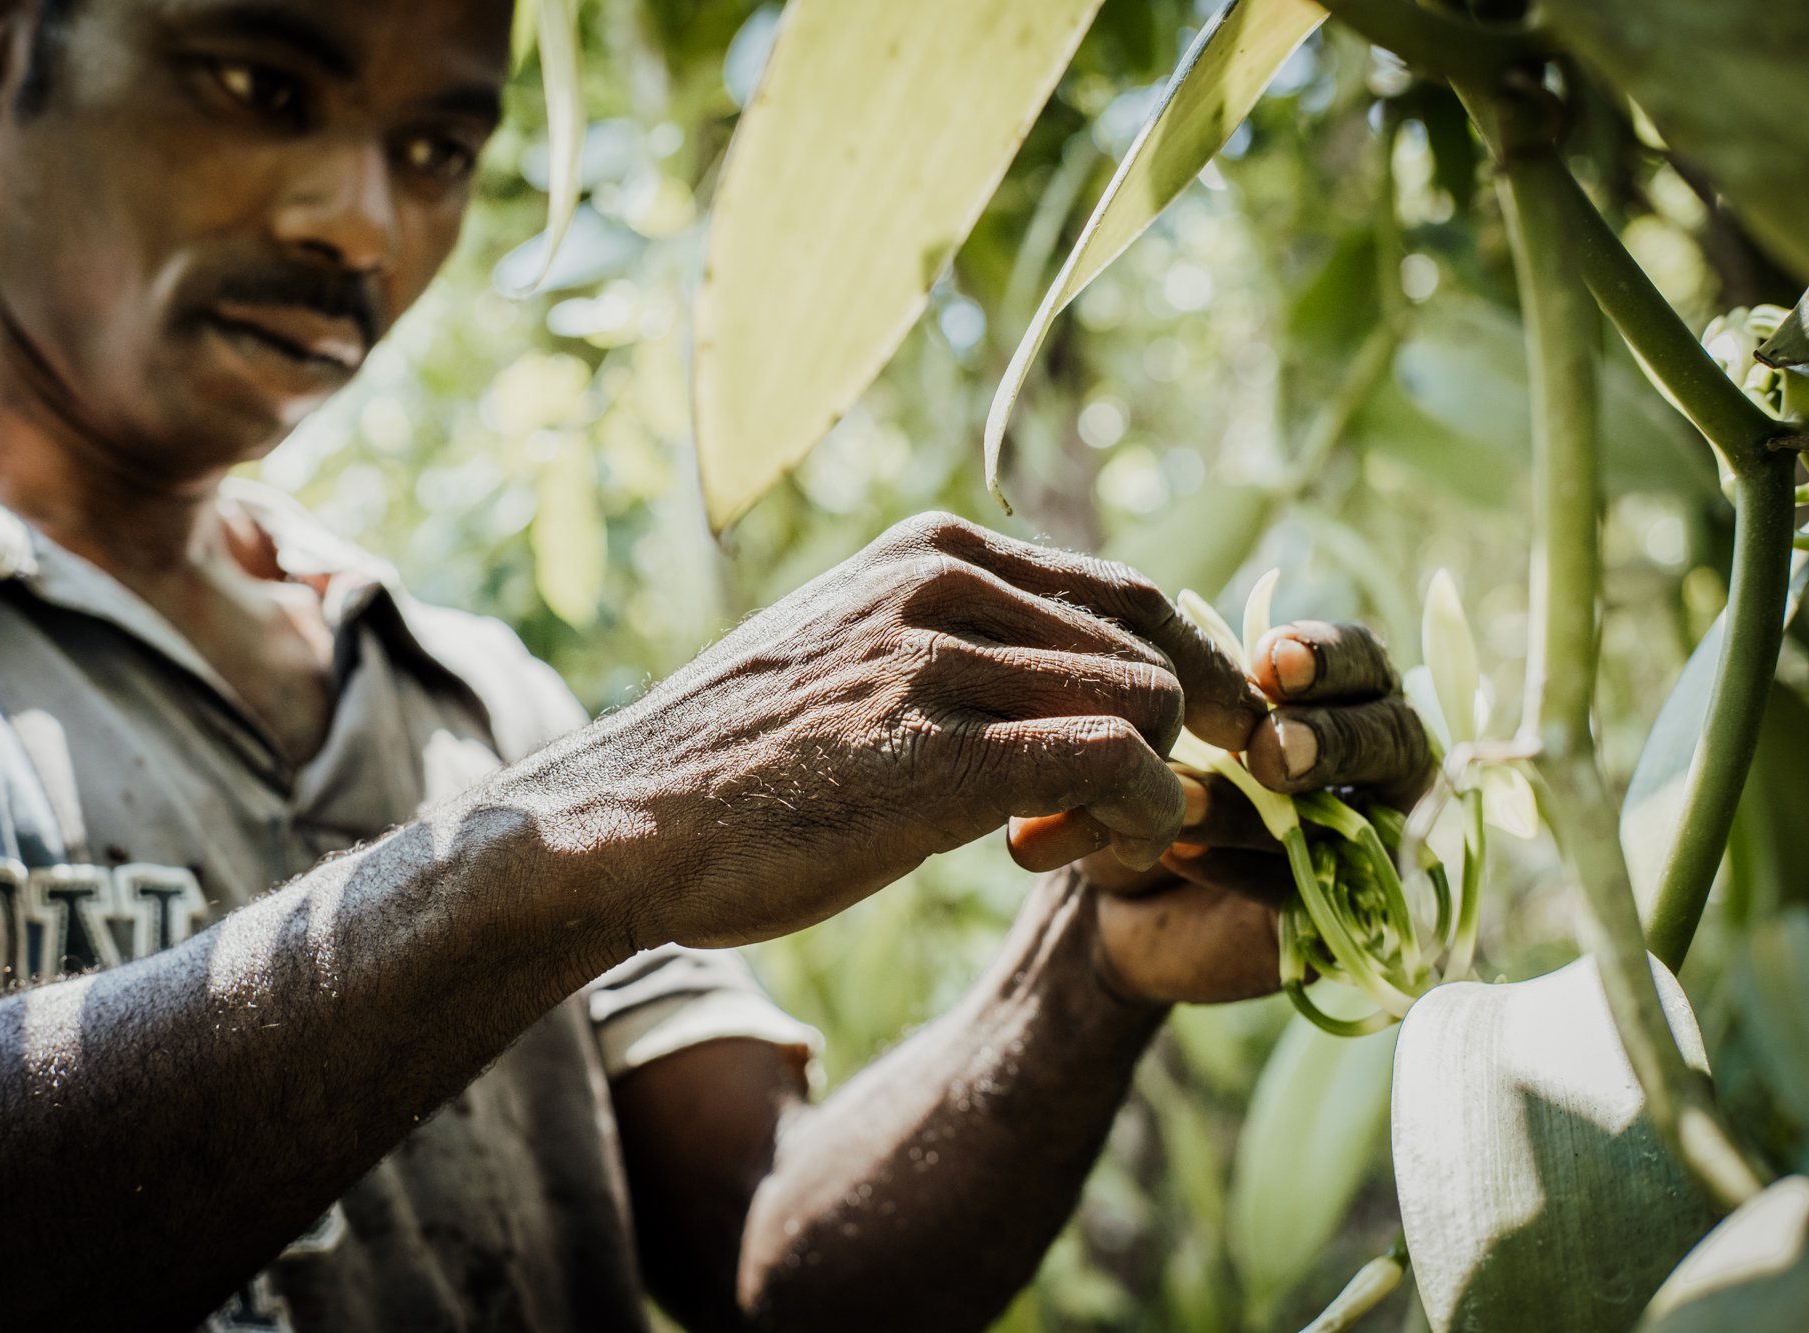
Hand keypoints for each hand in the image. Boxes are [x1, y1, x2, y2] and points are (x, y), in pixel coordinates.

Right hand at [494, 513, 1263, 949]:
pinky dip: (1134, 817)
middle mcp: (943, 581)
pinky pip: (1114, 763)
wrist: (625, 821)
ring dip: (1147, 786)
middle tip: (1148, 808)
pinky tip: (1064, 852)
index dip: (1189, 667)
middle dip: (1186, 732)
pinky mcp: (936, 751)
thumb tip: (1075, 676)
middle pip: (1157, 641)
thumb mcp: (852, 657)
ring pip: (1150, 701)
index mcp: (931, 550)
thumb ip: (957, 646)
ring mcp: (937, 659)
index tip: (1205, 738)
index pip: (1127, 589)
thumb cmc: (738, 761)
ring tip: (1062, 840)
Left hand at [1085, 619, 1433, 1004]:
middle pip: (1391, 741)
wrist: (1100, 872)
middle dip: (1332, 740)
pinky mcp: (1327, 919)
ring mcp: (1359, 848)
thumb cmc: (1140, 771)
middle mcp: (1366, 767)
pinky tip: (1181, 852)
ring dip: (1258, 811)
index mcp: (1337, 697)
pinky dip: (1240, 870)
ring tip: (1181, 803)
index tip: (1271, 662)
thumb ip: (1200, 690)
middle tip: (1266, 752)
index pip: (1364, 663)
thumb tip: (1232, 678)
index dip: (1330, 659)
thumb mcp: (1159, 719)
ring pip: (1350, 825)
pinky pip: (1303, 894)